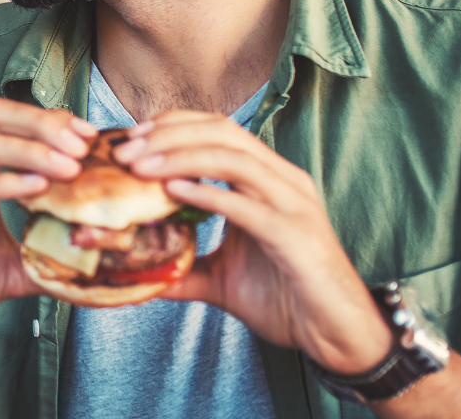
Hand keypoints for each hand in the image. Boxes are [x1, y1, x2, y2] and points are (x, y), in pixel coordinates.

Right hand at [0, 99, 93, 361]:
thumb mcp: (9, 263)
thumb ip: (46, 252)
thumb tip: (95, 259)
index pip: (7, 120)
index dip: (49, 120)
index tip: (90, 136)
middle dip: (43, 123)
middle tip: (84, 143)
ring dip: (32, 150)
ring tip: (71, 165)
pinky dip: (4, 182)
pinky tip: (39, 187)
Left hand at [113, 110, 391, 374]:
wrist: (335, 335)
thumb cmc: (285, 300)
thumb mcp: (221, 277)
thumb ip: (182, 265)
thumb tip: (134, 270)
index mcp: (268, 179)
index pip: (218, 129)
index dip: (172, 125)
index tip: (130, 139)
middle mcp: (283, 180)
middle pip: (222, 132)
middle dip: (167, 134)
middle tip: (124, 152)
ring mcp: (292, 203)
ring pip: (233, 157)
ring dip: (180, 156)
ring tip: (139, 167)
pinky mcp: (294, 233)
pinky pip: (246, 204)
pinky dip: (207, 192)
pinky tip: (173, 191)